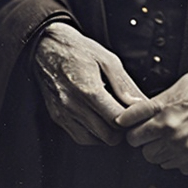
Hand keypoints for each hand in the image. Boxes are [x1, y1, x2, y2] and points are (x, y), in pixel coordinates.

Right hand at [33, 22, 146, 146]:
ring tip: (111, 115)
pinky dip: (93, 133)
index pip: (116, 120)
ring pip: (94, 140)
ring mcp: (64, 114)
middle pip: (107, 135)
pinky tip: (97, 117)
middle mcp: (73, 106)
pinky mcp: (57, 118)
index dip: (131, 119)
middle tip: (126, 115)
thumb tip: (140, 104)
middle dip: (121, 128)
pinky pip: (80, 137)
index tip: (136, 112)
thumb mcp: (107, 59)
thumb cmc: (78, 50)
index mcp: (88, 89)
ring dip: (107, 132)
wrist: (46, 47)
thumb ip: (124, 85)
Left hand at [115, 66, 187, 173]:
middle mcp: (172, 131)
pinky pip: (177, 166)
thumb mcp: (178, 85)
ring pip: (157, 158)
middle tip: (152, 128)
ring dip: (160, 149)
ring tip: (172, 134)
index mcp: (165, 110)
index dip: (128, 123)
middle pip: (140, 146)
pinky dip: (178, 157)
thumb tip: (138, 112)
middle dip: (144, 138)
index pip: (130, 124)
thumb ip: (157, 102)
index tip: (126, 123)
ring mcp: (185, 148)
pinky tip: (185, 142)